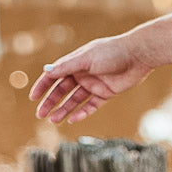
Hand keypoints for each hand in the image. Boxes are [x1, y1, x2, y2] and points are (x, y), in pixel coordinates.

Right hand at [29, 34, 154, 123]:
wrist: (138, 55)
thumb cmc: (112, 52)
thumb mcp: (87, 58)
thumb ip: (67, 66)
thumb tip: (47, 71)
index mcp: (77, 61)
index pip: (55, 75)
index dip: (43, 85)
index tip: (33, 97)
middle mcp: (84, 73)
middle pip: (63, 90)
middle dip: (51, 101)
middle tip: (41, 115)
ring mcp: (94, 83)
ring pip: (75, 100)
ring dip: (64, 109)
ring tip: (54, 120)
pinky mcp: (106, 93)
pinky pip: (91, 105)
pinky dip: (81, 112)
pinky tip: (72, 119)